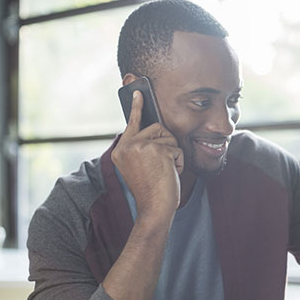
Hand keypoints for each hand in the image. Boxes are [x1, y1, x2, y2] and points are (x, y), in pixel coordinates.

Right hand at [111, 91, 183, 220]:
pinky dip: (179, 162)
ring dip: (173, 154)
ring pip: (169, 138)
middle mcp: (127, 146)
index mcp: (120, 151)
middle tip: (162, 165)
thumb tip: (156, 129)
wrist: (154, 208)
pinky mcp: (158, 150)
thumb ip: (142, 148)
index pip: (131, 123)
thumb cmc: (151, 191)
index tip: (137, 90)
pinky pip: (177, 148)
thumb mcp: (140, 167)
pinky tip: (170, 174)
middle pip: (157, 128)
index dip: (136, 106)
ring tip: (164, 172)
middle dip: (166, 144)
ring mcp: (141, 146)